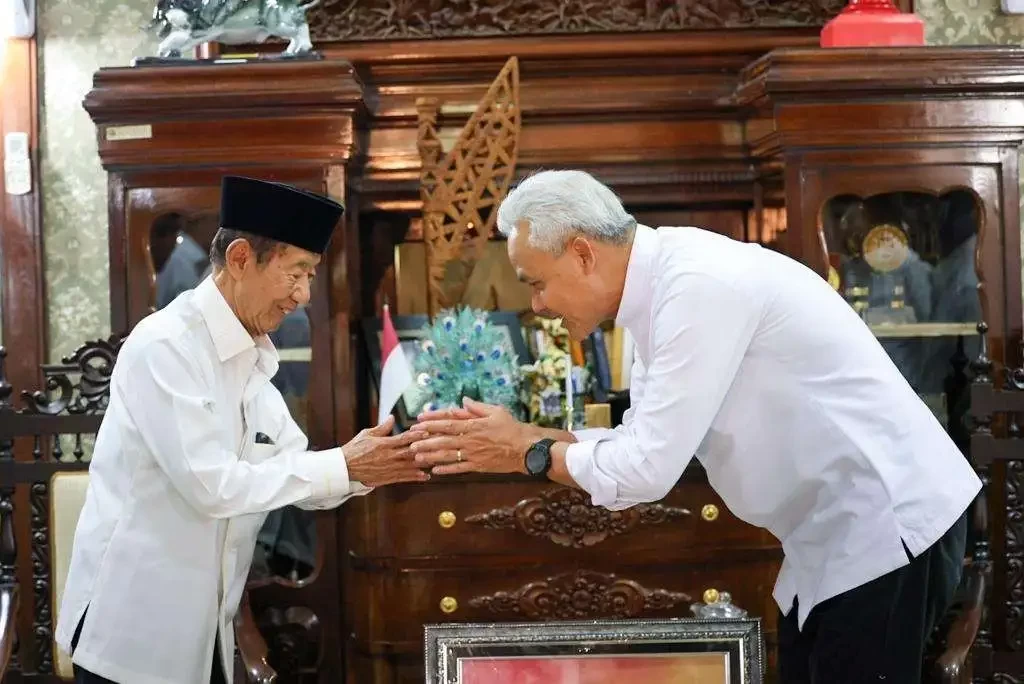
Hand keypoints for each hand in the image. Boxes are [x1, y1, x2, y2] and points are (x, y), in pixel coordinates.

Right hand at [343, 416, 428, 485]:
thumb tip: (392, 418)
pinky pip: (403, 477)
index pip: (403, 438)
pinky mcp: (386, 478)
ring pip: (410, 466)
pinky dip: (415, 476)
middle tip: (438, 446)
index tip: (427, 431)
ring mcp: (388, 468)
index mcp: (383, 444)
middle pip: (410, 452)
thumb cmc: (355, 448)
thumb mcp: (367, 434)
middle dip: (424, 449)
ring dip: (424, 464)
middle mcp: (388, 456)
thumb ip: (382, 428)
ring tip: (436, 461)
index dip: (416, 435)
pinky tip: (425, 476)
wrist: (344, 467)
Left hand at [410, 398, 536, 474]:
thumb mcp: (497, 412)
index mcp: (473, 425)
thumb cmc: (512, 428)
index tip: (418, 421)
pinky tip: (434, 470)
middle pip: (443, 440)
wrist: (526, 450)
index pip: (448, 422)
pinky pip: (459, 468)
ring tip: (417, 457)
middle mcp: (470, 440)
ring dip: (431, 456)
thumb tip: (464, 400)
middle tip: (410, 443)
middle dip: (425, 441)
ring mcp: (473, 454)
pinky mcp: (478, 466)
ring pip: (447, 455)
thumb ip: (478, 407)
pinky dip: (446, 470)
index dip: (432, 422)